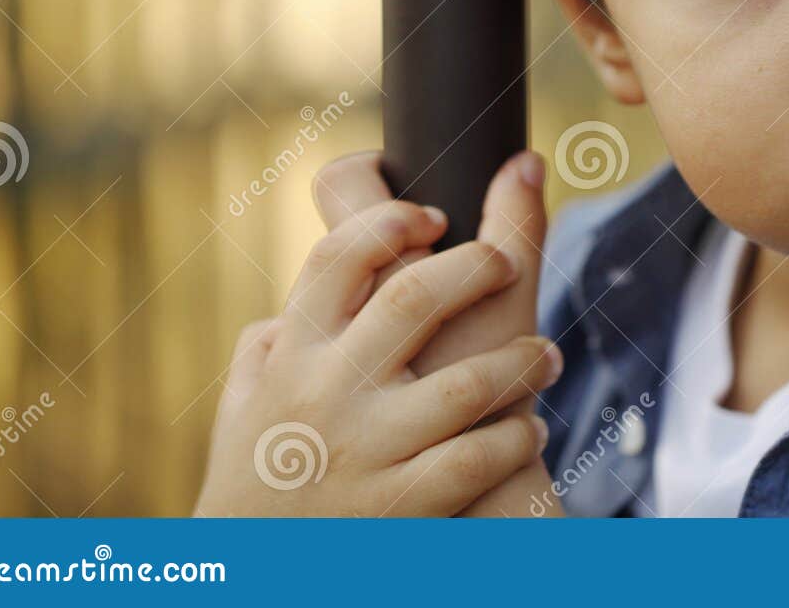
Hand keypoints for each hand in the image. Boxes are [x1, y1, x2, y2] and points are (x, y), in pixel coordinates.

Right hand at [194, 206, 560, 516]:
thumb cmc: (254, 479)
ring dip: (521, 363)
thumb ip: (267, 345)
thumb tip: (293, 300)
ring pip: (463, 387)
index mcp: (290, 353)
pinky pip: (473, 462)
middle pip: (413, 298)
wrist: (248, 579)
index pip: (337, 258)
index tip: (435, 216)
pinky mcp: (397, 507)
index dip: (391, 221)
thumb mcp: (242, 404)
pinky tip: (530, 430)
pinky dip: (513, 440)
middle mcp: (325, 392)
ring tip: (546, 355)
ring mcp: (364, 450)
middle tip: (507, 263)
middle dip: (475, 266)